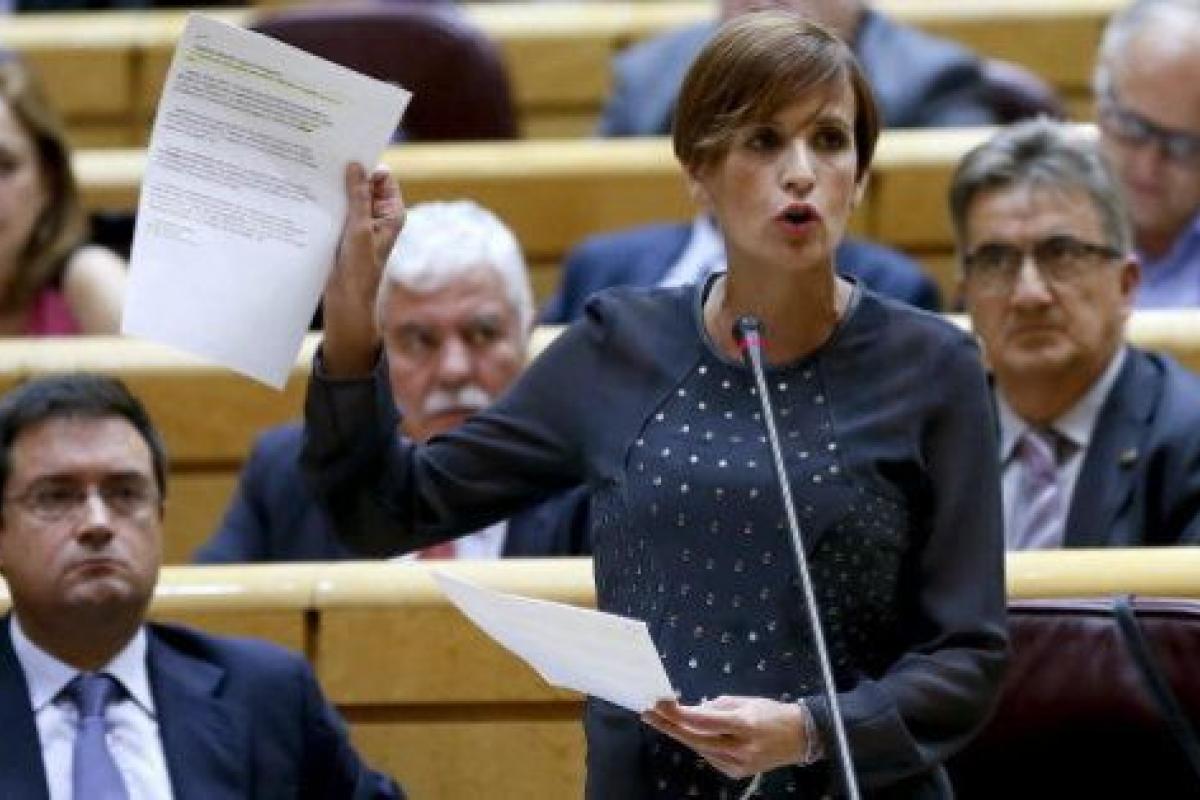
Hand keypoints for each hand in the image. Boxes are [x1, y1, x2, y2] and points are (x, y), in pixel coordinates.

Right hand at [323, 162, 404, 375]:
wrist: (346, 301)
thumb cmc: (360, 269)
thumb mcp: (359, 229)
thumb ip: (358, 197)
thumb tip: (356, 166)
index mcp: (392, 213)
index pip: (382, 177)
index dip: (366, 163)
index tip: (346, 148)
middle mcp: (378, 215)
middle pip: (362, 184)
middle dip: (345, 173)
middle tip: (323, 156)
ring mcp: (360, 223)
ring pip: (346, 196)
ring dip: (332, 188)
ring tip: (312, 172)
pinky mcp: (343, 231)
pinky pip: (335, 210)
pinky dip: (324, 203)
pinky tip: (307, 194)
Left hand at [642, 696, 805, 779]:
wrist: (799, 738)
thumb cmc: (772, 713)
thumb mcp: (746, 702)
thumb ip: (718, 706)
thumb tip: (693, 710)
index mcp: (745, 725)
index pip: (705, 720)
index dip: (680, 713)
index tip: (660, 702)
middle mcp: (741, 748)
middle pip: (696, 738)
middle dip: (670, 725)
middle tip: (648, 713)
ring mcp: (738, 765)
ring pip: (700, 749)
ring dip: (680, 734)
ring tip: (660, 720)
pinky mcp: (736, 773)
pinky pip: (709, 756)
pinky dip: (698, 743)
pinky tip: (687, 733)